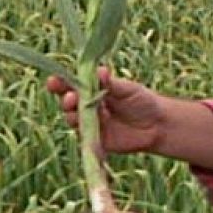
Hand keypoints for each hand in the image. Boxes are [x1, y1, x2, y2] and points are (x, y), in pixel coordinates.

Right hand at [45, 67, 166, 154]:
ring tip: (75, 108)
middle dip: (65, 98)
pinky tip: (83, 127)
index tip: (54, 80)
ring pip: (73, 119)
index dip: (61, 83)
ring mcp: (90, 124)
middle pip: (68, 102)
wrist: (157, 125)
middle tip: (70, 96)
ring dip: (71, 114)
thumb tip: (99, 71)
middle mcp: (87, 107)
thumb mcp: (127, 89)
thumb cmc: (142, 101)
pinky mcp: (96, 141)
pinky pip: (84, 137)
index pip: (72, 85)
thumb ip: (111, 83)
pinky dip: (82, 132)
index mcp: (92, 90)